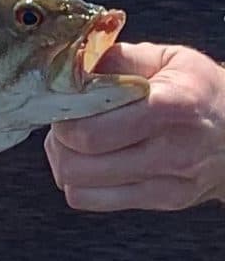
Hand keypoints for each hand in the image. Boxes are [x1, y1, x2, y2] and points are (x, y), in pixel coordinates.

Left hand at [45, 42, 224, 210]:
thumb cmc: (202, 90)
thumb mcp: (169, 59)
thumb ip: (117, 59)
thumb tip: (72, 64)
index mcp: (171, 106)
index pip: (91, 131)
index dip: (64, 119)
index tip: (66, 104)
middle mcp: (170, 150)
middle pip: (77, 163)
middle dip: (58, 141)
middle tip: (66, 123)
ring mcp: (167, 182)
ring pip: (77, 186)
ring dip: (64, 163)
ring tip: (76, 143)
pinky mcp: (162, 201)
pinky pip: (90, 201)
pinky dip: (78, 183)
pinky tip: (90, 162)